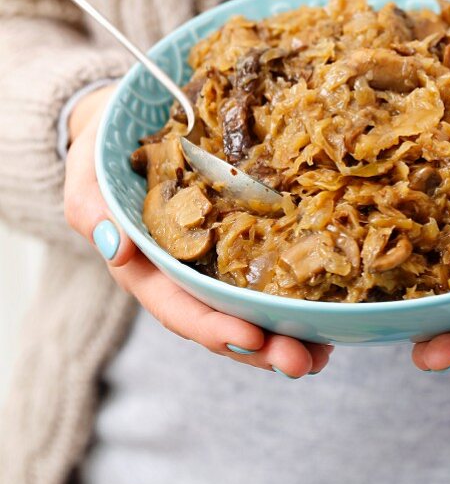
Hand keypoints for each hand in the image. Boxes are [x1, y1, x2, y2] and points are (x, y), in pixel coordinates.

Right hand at [65, 85, 331, 378]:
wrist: (128, 123)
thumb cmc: (105, 149)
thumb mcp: (88, 170)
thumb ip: (91, 206)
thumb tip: (117, 249)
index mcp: (145, 267)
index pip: (178, 307)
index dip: (214, 327)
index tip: (251, 338)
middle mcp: (182, 275)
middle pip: (222, 321)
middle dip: (261, 347)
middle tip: (302, 360)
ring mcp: (212, 263)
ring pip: (248, 310)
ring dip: (284, 336)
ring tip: (321, 353)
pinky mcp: (238, 242)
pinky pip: (266, 278)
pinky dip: (294, 301)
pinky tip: (327, 316)